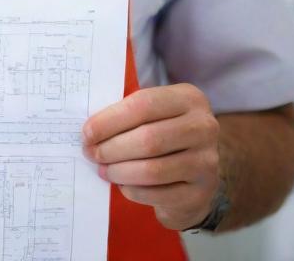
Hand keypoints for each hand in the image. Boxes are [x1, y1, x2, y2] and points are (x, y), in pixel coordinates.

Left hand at [82, 83, 220, 230]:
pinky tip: (122, 185)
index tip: (86, 132)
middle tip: (91, 153)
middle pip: (148, 138)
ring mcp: (207, 162)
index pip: (144, 104)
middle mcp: (204, 127)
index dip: (110, 120)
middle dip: (111, 148)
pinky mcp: (201, 193)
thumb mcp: (157, 113)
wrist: (198, 171)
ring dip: (119, 171)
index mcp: (189, 98)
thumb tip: (91, 128)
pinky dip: (134, 191)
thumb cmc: (166, 133)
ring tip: (103, 170)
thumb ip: (130, 113)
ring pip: (152, 169)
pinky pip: (159, 195)